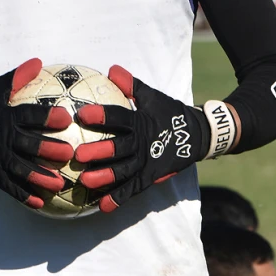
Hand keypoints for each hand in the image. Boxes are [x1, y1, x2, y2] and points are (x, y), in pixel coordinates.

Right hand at [0, 58, 74, 208]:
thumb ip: (17, 78)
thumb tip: (39, 62)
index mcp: (6, 116)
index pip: (29, 115)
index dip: (47, 116)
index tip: (66, 117)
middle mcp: (2, 136)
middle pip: (28, 144)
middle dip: (48, 149)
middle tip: (69, 153)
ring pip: (20, 168)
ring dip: (39, 177)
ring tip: (59, 184)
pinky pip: (7, 185)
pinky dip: (22, 194)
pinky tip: (40, 203)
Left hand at [74, 66, 211, 212]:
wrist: (196, 135)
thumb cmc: (167, 112)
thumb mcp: (151, 96)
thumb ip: (131, 85)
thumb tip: (112, 69)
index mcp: (140, 121)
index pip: (119, 117)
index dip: (102, 116)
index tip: (82, 114)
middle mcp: (143, 143)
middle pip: (120, 148)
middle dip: (100, 151)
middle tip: (78, 155)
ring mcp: (147, 162)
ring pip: (125, 171)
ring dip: (105, 177)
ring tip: (86, 182)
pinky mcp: (151, 177)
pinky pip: (133, 189)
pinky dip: (119, 198)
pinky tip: (101, 206)